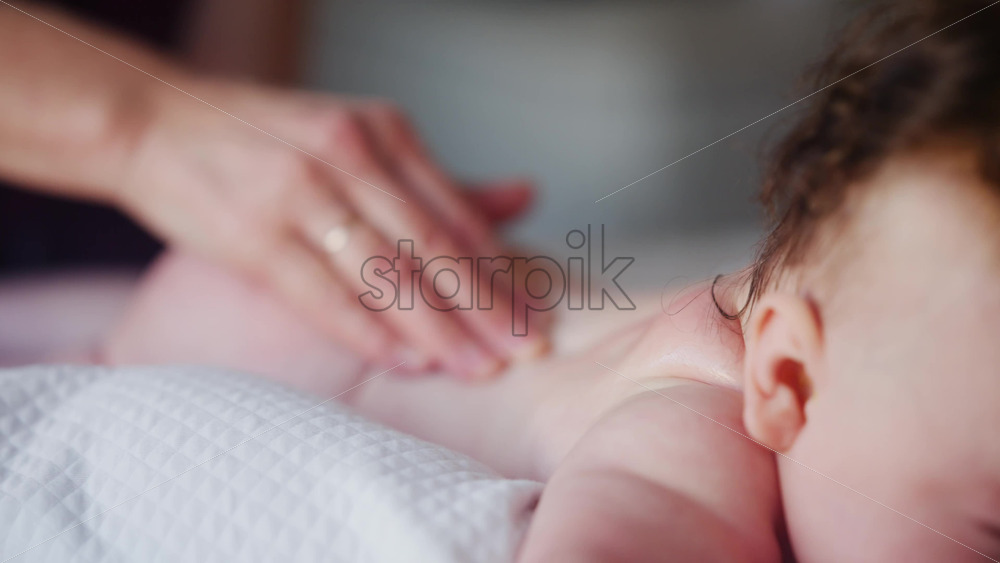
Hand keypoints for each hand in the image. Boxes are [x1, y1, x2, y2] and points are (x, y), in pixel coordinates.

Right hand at [114, 78, 547, 378]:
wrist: (154, 124)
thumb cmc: (267, 138)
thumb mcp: (358, 139)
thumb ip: (438, 180)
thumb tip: (525, 197)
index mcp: (381, 130)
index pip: (457, 212)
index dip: (501, 268)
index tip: (534, 314)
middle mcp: (348, 155)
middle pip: (432, 244)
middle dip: (484, 305)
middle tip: (524, 351)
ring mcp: (300, 192)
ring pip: (385, 272)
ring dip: (436, 328)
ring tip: (476, 367)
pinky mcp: (254, 234)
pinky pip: (324, 294)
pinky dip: (369, 332)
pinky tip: (406, 362)